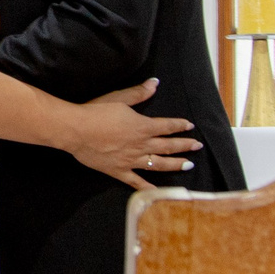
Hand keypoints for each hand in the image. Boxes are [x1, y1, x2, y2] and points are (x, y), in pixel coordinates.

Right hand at [59, 80, 200, 190]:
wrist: (77, 130)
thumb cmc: (97, 112)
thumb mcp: (120, 98)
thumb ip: (139, 93)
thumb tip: (155, 83)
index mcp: (143, 126)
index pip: (167, 126)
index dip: (180, 125)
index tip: (190, 126)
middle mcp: (141, 145)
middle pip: (168, 146)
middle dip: (184, 146)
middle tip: (197, 147)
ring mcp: (131, 160)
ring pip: (158, 164)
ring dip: (175, 164)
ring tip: (188, 165)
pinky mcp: (119, 171)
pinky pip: (136, 181)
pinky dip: (147, 186)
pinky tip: (157, 190)